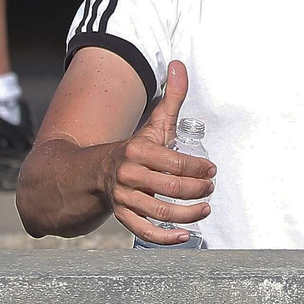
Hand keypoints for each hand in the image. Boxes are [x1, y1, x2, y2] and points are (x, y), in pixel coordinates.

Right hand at [99, 61, 215, 244]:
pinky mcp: (122, 217)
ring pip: (159, 212)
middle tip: (211, 188)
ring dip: (188, 214)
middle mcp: (128, 175)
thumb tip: (180, 65)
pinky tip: (185, 237)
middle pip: (170, 188)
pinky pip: (143, 232)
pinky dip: (165, 238)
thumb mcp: (153, 124)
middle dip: (197, 189)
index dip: (198, 168)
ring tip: (205, 209)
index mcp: (137, 150)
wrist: (92, 172)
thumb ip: (171, 98)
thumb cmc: (135, 149)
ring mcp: (123, 198)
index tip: (212, 169)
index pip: (175, 163)